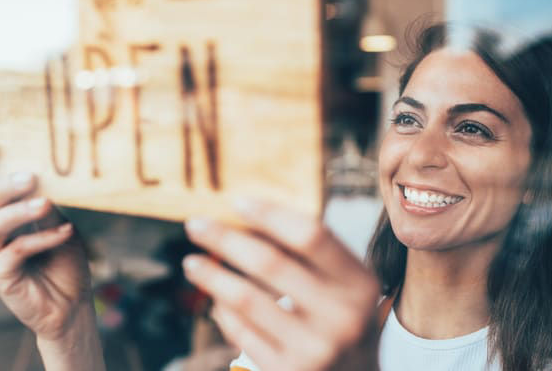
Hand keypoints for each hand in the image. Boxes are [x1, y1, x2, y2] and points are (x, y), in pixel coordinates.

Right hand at [0, 139, 91, 341]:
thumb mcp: (63, 228)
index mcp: (9, 217)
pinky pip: (15, 250)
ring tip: (46, 203)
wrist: (73, 306)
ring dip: (20, 210)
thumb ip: (50, 209)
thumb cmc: (66, 264)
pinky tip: (64, 233)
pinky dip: (41, 239)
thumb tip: (42, 181)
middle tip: (30, 176)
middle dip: (4, 185)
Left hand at [183, 199, 380, 370]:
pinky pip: (241, 333)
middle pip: (271, 263)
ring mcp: (315, 350)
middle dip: (226, 240)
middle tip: (195, 225)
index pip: (311, 236)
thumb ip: (310, 254)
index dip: (271, 215)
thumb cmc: (341, 319)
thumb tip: (247, 218)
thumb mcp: (346, 286)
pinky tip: (216, 300)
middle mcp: (342, 317)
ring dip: (212, 276)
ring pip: (247, 300)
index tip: (236, 202)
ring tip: (191, 263)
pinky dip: (223, 312)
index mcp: (359, 284)